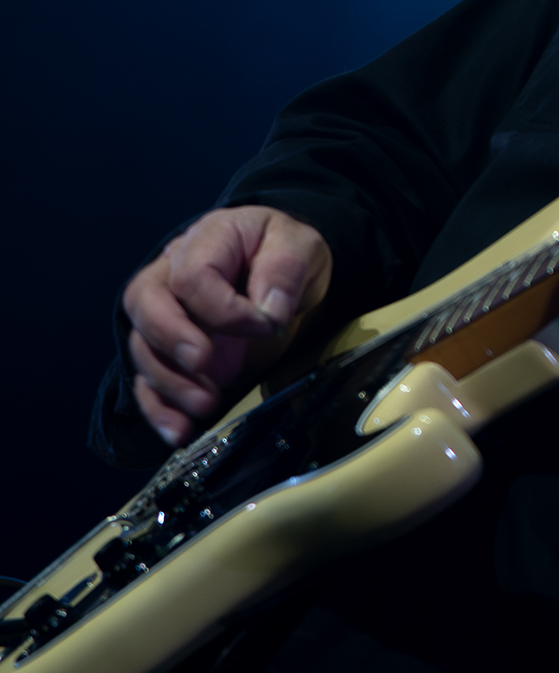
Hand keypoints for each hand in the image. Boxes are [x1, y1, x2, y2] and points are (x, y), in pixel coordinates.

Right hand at [122, 206, 332, 445]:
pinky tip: (179, 430)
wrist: (288, 271)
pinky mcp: (171, 353)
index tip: (267, 325)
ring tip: (206, 404)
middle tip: (206, 364)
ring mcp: (166, 316)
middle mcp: (171, 275)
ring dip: (170, 381)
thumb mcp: (301, 245)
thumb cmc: (289, 253)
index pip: (191, 275)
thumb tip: (270, 310)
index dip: (224, 307)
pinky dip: (158, 408)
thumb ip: (285, 268)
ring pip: (143, 347)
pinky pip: (147, 381)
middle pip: (144, 305)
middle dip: (172, 341)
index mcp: (206, 241)